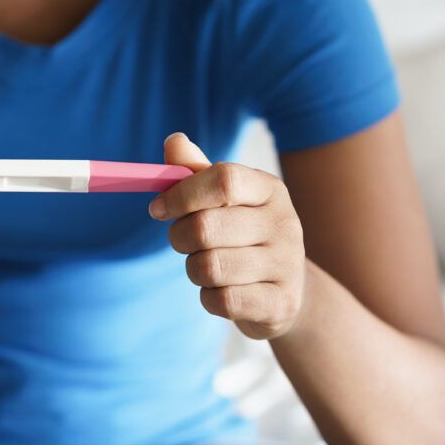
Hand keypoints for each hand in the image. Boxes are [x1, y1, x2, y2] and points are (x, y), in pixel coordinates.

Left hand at [149, 132, 306, 339]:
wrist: (287, 289)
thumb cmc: (244, 235)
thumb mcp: (224, 199)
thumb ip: (195, 171)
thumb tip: (173, 141)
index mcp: (269, 189)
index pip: (223, 180)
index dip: (181, 194)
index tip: (157, 208)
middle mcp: (285, 223)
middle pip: (206, 227)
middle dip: (178, 237)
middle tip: (181, 241)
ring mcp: (287, 265)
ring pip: (209, 267)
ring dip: (193, 270)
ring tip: (206, 267)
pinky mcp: (282, 304)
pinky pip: (223, 301)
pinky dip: (209, 298)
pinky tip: (222, 291)